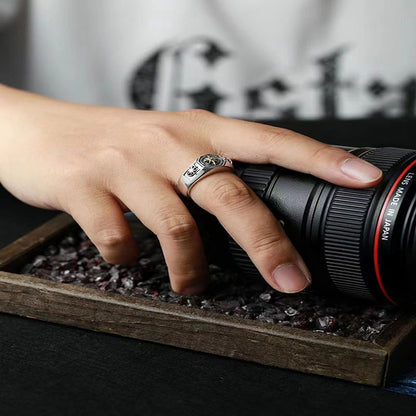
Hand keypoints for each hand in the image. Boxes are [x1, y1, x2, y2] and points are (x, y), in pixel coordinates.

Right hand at [0, 85, 382, 294]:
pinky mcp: (85, 187)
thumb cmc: (118, 139)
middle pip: (231, 195)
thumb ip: (210, 166)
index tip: (359, 179)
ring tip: (189, 283)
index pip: (270, 139)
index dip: (318, 159)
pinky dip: (128, 260)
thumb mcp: (171, 140)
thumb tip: (253, 210)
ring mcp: (126, 165)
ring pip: (175, 228)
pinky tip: (128, 259)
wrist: (41, 131)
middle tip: (290, 281)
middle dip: (266, 244)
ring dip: (188, 269)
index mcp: (198, 129)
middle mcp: (167, 143)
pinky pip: (117, 239)